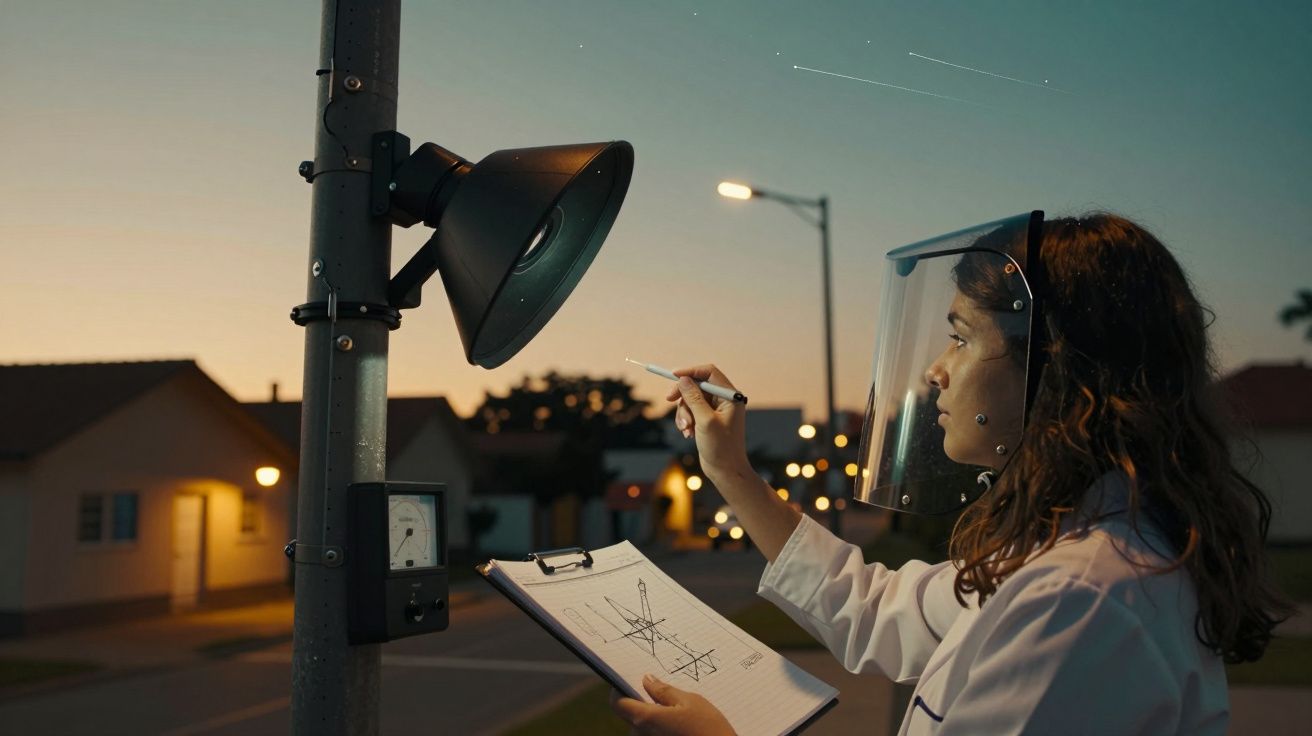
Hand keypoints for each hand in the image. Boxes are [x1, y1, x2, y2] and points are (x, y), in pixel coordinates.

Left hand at [610, 674, 735, 735]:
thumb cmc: (709, 729)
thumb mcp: (690, 702)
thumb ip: (664, 691)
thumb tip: (647, 680)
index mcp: (646, 719)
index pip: (617, 703)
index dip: (619, 690)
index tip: (628, 680)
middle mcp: (642, 735)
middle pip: (630, 715)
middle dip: (643, 703)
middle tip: (663, 693)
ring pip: (642, 727)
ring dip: (654, 717)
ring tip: (678, 712)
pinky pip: (653, 735)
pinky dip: (661, 728)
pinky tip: (681, 726)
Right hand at [666, 364, 748, 478]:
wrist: (726, 471)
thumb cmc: (721, 448)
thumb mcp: (705, 421)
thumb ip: (694, 398)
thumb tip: (684, 379)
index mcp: (730, 396)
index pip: (709, 373)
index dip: (691, 371)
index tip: (673, 376)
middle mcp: (725, 400)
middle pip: (697, 385)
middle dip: (683, 395)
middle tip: (669, 399)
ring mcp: (716, 410)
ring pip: (691, 399)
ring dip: (684, 412)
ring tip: (686, 428)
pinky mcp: (708, 419)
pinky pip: (691, 411)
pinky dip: (686, 420)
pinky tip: (688, 433)